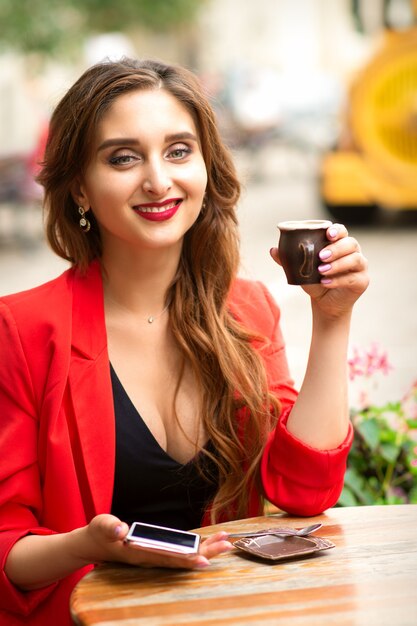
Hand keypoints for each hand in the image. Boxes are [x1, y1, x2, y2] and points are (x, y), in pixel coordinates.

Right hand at [77, 514, 232, 569]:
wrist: (95, 544)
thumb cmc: (99, 534)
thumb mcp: (101, 526)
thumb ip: (110, 527)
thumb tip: (121, 529)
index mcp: (140, 554)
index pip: (167, 558)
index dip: (185, 560)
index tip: (203, 561)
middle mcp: (152, 557)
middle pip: (182, 558)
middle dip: (205, 553)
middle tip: (226, 546)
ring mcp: (156, 555)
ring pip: (185, 555)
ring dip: (206, 549)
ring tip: (225, 542)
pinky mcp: (158, 550)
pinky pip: (181, 550)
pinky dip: (197, 546)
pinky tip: (210, 542)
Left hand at [271, 223, 368, 319]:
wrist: (323, 303)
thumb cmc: (313, 280)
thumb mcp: (300, 269)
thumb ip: (288, 259)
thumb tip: (272, 250)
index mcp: (339, 243)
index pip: (341, 231)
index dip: (336, 230)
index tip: (328, 234)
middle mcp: (353, 252)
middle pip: (350, 243)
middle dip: (336, 248)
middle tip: (321, 256)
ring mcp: (360, 266)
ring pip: (355, 259)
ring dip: (338, 264)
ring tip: (321, 271)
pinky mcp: (362, 281)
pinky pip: (353, 278)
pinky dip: (339, 280)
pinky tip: (326, 282)